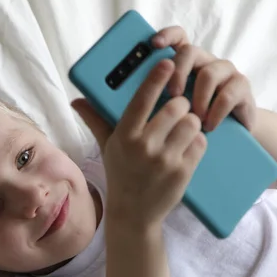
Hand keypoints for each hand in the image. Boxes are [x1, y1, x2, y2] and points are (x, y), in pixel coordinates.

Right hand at [72, 60, 206, 227]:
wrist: (133, 213)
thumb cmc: (120, 174)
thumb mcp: (107, 147)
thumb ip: (95, 120)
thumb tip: (76, 101)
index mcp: (124, 136)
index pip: (143, 98)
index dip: (157, 77)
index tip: (168, 62)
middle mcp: (144, 146)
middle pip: (176, 106)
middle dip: (179, 105)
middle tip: (176, 110)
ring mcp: (165, 160)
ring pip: (192, 122)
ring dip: (191, 123)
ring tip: (181, 131)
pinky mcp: (183, 171)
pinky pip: (200, 143)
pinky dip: (197, 143)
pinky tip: (185, 149)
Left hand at [153, 27, 256, 131]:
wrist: (228, 135)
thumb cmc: (191, 120)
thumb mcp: (169, 110)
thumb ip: (151, 100)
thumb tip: (119, 101)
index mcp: (186, 63)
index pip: (179, 37)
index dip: (167, 35)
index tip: (155, 44)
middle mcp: (205, 61)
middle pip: (190, 51)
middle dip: (178, 72)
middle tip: (172, 95)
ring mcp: (225, 72)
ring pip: (209, 73)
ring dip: (199, 98)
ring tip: (194, 118)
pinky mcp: (241, 87)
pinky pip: (228, 94)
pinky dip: (216, 112)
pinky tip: (208, 125)